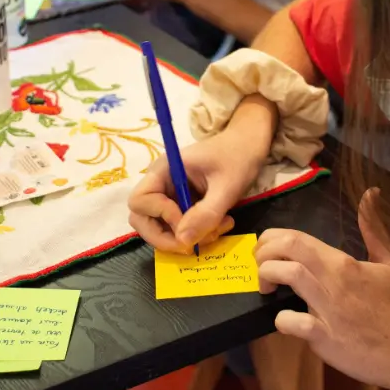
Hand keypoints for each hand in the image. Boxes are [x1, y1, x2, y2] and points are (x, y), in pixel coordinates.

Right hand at [129, 130, 263, 253]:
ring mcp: (170, 195)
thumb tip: (182, 241)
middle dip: (166, 238)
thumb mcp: (227, 186)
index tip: (188, 223)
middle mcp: (161, 184)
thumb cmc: (238, 157)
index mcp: (164, 170)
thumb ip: (206, 213)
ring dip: (186, 238)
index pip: (140, 201)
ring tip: (218, 229)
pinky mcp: (182, 205)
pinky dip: (196, 234)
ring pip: (161, 228)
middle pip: (142, 219)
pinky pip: (178, 228)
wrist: (249, 145)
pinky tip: (220, 225)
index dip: (160, 216)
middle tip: (195, 244)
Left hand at [255, 190, 389, 389]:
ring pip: (289, 277)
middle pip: (288, 250)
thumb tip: (371, 192)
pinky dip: (282, 320)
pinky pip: (294, 323)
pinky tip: (285, 320)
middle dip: (263, 253)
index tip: (266, 248)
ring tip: (267, 288)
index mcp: (343, 262)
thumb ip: (374, 228)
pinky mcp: (327, 339)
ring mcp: (329, 310)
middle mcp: (333, 280)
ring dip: (267, 278)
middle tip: (260, 265)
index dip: (272, 238)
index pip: (298, 237)